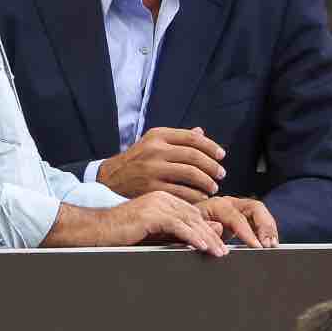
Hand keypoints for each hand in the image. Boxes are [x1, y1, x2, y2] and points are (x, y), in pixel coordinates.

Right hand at [41, 191, 228, 256]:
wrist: (96, 230)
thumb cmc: (122, 232)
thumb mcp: (154, 231)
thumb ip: (178, 229)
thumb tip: (207, 232)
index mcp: (163, 197)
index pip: (193, 212)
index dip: (208, 228)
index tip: (221, 243)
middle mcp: (161, 197)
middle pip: (195, 216)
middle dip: (212, 234)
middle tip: (225, 250)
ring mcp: (156, 204)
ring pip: (189, 221)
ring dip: (207, 238)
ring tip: (219, 252)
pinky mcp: (150, 215)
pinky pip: (178, 227)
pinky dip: (193, 237)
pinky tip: (203, 247)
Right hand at [97, 126, 224, 201]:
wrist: (110, 179)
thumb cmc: (136, 161)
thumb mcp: (152, 143)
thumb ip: (176, 139)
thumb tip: (201, 131)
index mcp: (157, 135)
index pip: (192, 137)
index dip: (211, 146)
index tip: (221, 155)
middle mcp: (155, 149)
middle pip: (194, 156)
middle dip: (212, 167)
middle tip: (221, 174)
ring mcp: (152, 169)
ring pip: (190, 174)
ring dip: (206, 182)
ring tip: (213, 187)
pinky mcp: (151, 188)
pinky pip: (181, 192)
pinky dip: (195, 196)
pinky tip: (201, 198)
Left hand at [197, 196, 278, 247]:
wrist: (189, 227)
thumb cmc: (189, 228)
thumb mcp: (192, 230)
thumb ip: (204, 229)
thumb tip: (219, 227)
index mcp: (217, 205)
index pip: (238, 217)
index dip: (248, 233)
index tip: (256, 247)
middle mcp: (230, 204)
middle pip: (255, 208)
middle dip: (265, 226)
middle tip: (269, 245)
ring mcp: (239, 210)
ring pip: (261, 213)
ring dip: (269, 229)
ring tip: (272, 246)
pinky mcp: (244, 218)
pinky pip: (260, 222)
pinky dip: (267, 232)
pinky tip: (269, 244)